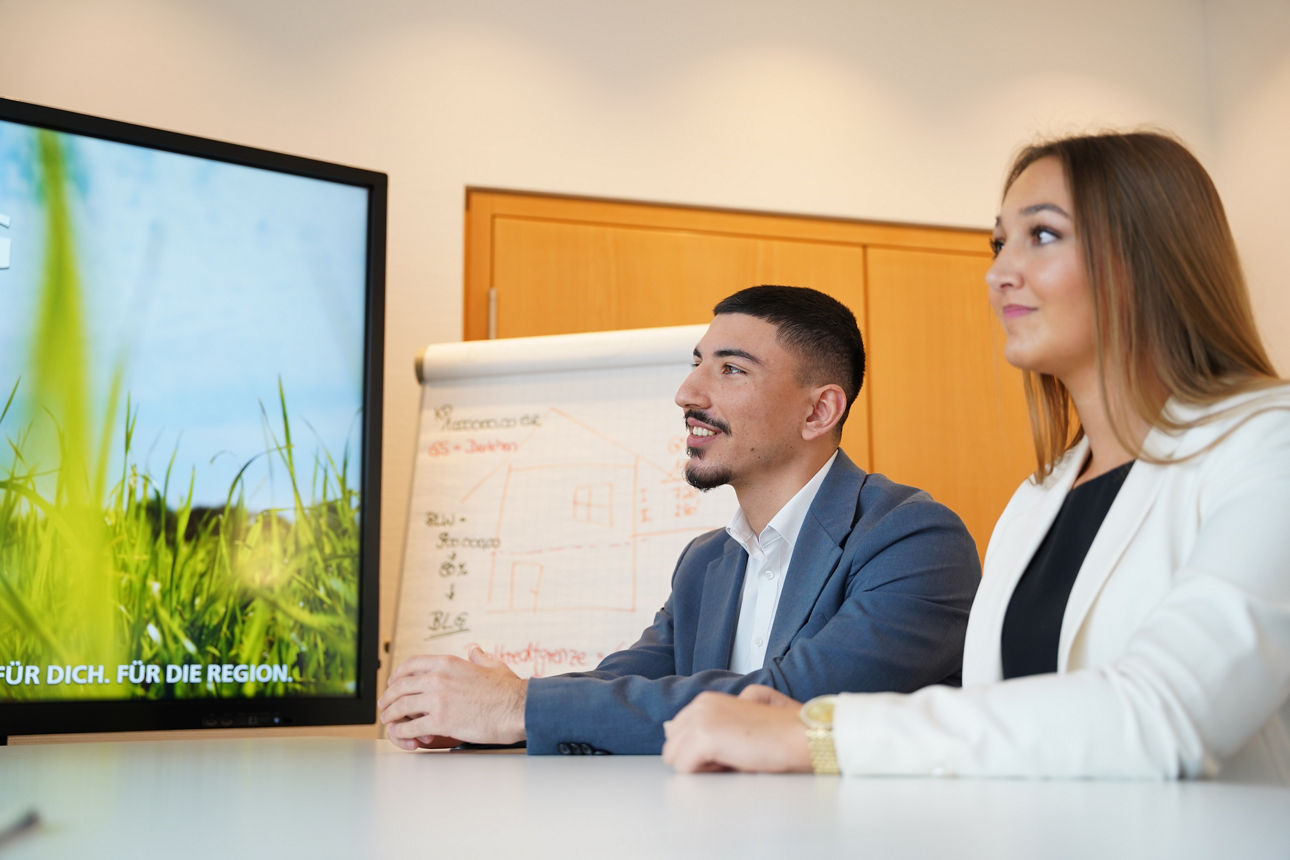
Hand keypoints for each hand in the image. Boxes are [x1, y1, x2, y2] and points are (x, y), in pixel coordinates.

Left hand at [378, 646, 526, 749]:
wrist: (518, 709)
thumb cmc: (509, 691)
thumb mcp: (493, 665)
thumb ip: (480, 657)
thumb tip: (475, 650)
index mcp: (448, 662)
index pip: (411, 664)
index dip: (397, 674)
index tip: (393, 683)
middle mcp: (438, 677)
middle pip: (400, 685)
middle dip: (388, 697)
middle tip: (385, 705)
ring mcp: (438, 699)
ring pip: (400, 706)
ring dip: (390, 715)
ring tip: (388, 721)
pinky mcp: (440, 721)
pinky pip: (410, 726)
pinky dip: (401, 732)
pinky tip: (403, 735)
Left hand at [661, 686, 810, 773]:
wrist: (802, 736)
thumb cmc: (780, 732)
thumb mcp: (739, 719)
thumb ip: (706, 720)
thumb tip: (670, 727)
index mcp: (706, 700)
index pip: (677, 736)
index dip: (702, 752)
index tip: (730, 749)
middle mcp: (699, 705)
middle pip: (672, 747)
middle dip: (697, 760)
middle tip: (732, 756)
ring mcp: (700, 719)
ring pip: (675, 759)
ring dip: (702, 767)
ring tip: (733, 758)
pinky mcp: (704, 737)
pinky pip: (685, 769)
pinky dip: (707, 774)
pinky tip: (733, 762)